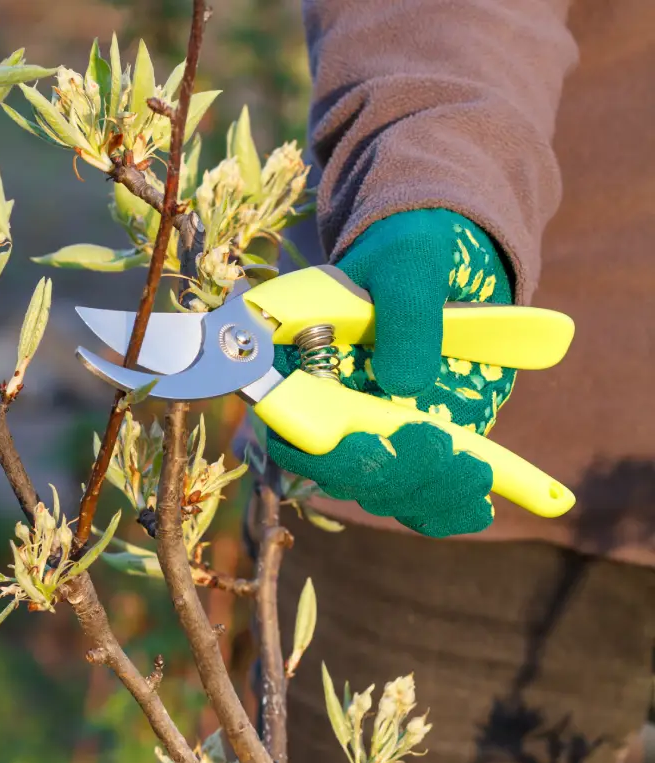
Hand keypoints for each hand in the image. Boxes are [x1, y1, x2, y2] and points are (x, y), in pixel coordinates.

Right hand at [267, 208, 516, 535]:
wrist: (442, 258)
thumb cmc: (411, 248)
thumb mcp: (411, 261)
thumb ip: (405, 315)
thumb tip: (405, 387)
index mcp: (302, 358)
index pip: (286, 420)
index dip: (319, 447)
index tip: (376, 444)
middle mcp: (328, 403)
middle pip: (336, 470)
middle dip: (389, 474)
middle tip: (444, 449)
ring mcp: (370, 429)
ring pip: (379, 492)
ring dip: (424, 492)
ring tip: (475, 471)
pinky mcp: (412, 445)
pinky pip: (417, 497)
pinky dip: (447, 509)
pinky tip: (481, 504)